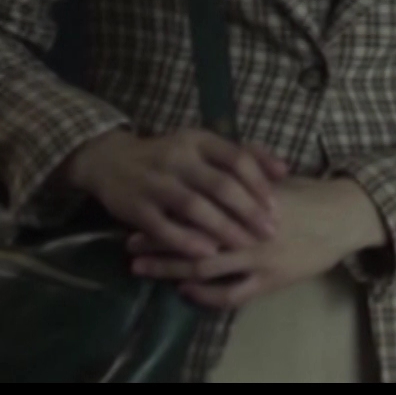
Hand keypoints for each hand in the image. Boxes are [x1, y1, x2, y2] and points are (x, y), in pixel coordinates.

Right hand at [61, 128, 290, 258]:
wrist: (111, 161)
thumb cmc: (171, 157)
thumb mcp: (204, 147)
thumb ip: (244, 156)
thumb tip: (285, 170)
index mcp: (198, 140)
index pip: (236, 158)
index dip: (259, 183)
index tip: (276, 206)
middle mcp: (178, 157)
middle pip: (219, 184)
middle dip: (247, 210)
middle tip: (269, 231)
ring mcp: (155, 182)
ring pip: (194, 206)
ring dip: (222, 228)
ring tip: (245, 245)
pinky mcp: (135, 206)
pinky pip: (164, 227)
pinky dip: (187, 241)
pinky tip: (207, 254)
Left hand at [126, 176, 387, 309]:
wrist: (343, 218)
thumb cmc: (308, 195)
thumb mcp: (273, 178)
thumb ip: (243, 171)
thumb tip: (213, 162)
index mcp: (246, 199)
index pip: (197, 205)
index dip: (166, 211)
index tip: (139, 211)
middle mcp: (247, 229)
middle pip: (192, 237)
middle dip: (158, 242)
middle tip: (129, 245)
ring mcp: (258, 257)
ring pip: (205, 267)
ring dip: (170, 269)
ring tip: (143, 269)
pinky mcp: (270, 280)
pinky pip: (231, 294)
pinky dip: (205, 294)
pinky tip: (185, 291)